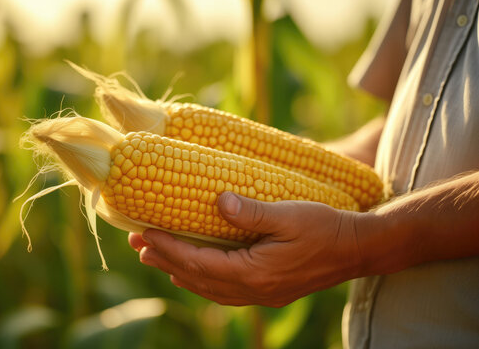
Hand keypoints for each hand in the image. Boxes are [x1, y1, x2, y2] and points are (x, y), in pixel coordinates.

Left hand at [128, 192, 363, 306]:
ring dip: (181, 271)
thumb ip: (252, 211)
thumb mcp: (289, 214)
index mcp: (254, 272)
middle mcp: (254, 289)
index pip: (198, 262)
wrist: (356, 250)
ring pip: (209, 288)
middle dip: (166, 260)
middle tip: (139, 245)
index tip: (144, 232)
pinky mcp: (269, 291)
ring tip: (157, 256)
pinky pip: (225, 291)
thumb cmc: (325, 228)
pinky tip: (195, 270)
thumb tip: (219, 201)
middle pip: (198, 278)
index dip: (169, 247)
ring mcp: (262, 294)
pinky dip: (203, 280)